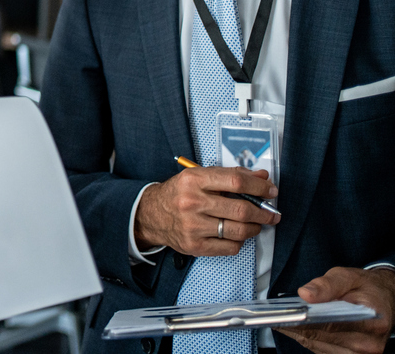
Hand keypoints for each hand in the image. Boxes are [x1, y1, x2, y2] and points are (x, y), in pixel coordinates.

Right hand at [134, 166, 279, 255]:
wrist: (151, 215)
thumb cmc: (179, 194)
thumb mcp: (199, 177)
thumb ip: (231, 176)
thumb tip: (261, 178)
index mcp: (193, 180)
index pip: (235, 181)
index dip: (259, 186)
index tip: (270, 191)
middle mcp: (192, 202)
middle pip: (241, 209)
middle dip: (263, 212)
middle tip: (270, 213)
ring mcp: (193, 226)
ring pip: (238, 230)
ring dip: (254, 228)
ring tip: (255, 224)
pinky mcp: (195, 245)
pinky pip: (230, 247)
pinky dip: (239, 241)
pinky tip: (235, 234)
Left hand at [278, 267, 394, 353]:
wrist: (383, 299)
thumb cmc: (365, 287)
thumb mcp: (348, 276)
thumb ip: (327, 284)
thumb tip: (306, 294)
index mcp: (371, 321)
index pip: (330, 325)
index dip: (303, 321)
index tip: (282, 315)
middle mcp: (369, 343)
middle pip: (322, 338)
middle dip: (296, 327)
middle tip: (274, 316)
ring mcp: (362, 353)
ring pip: (320, 347)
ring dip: (299, 335)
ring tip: (281, 320)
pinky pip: (323, 350)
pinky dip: (308, 339)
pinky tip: (296, 328)